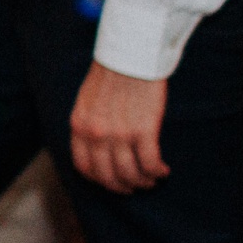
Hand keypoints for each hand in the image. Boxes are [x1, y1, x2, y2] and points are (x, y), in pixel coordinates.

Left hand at [69, 61, 168, 192]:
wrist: (130, 55)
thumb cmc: (112, 74)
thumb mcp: (87, 101)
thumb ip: (88, 124)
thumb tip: (96, 145)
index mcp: (79, 126)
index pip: (83, 166)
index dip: (98, 180)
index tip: (110, 181)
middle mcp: (96, 134)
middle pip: (107, 176)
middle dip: (122, 187)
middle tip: (134, 187)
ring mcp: (119, 134)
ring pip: (130, 174)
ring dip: (143, 182)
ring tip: (151, 179)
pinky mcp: (143, 130)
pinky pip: (149, 163)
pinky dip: (157, 171)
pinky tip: (163, 170)